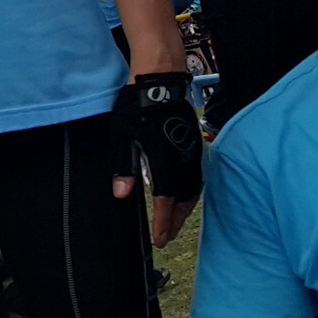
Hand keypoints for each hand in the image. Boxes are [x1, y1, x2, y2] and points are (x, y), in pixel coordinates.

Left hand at [115, 73, 202, 245]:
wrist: (161, 79)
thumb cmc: (139, 105)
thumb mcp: (122, 136)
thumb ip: (123, 166)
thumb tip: (122, 193)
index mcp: (164, 159)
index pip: (166, 199)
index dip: (164, 222)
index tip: (160, 238)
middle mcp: (182, 158)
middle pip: (184, 199)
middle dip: (176, 221)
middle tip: (168, 236)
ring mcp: (191, 150)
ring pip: (193, 188)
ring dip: (185, 208)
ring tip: (175, 221)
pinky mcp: (194, 143)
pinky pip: (196, 175)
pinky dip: (190, 192)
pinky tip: (183, 195)